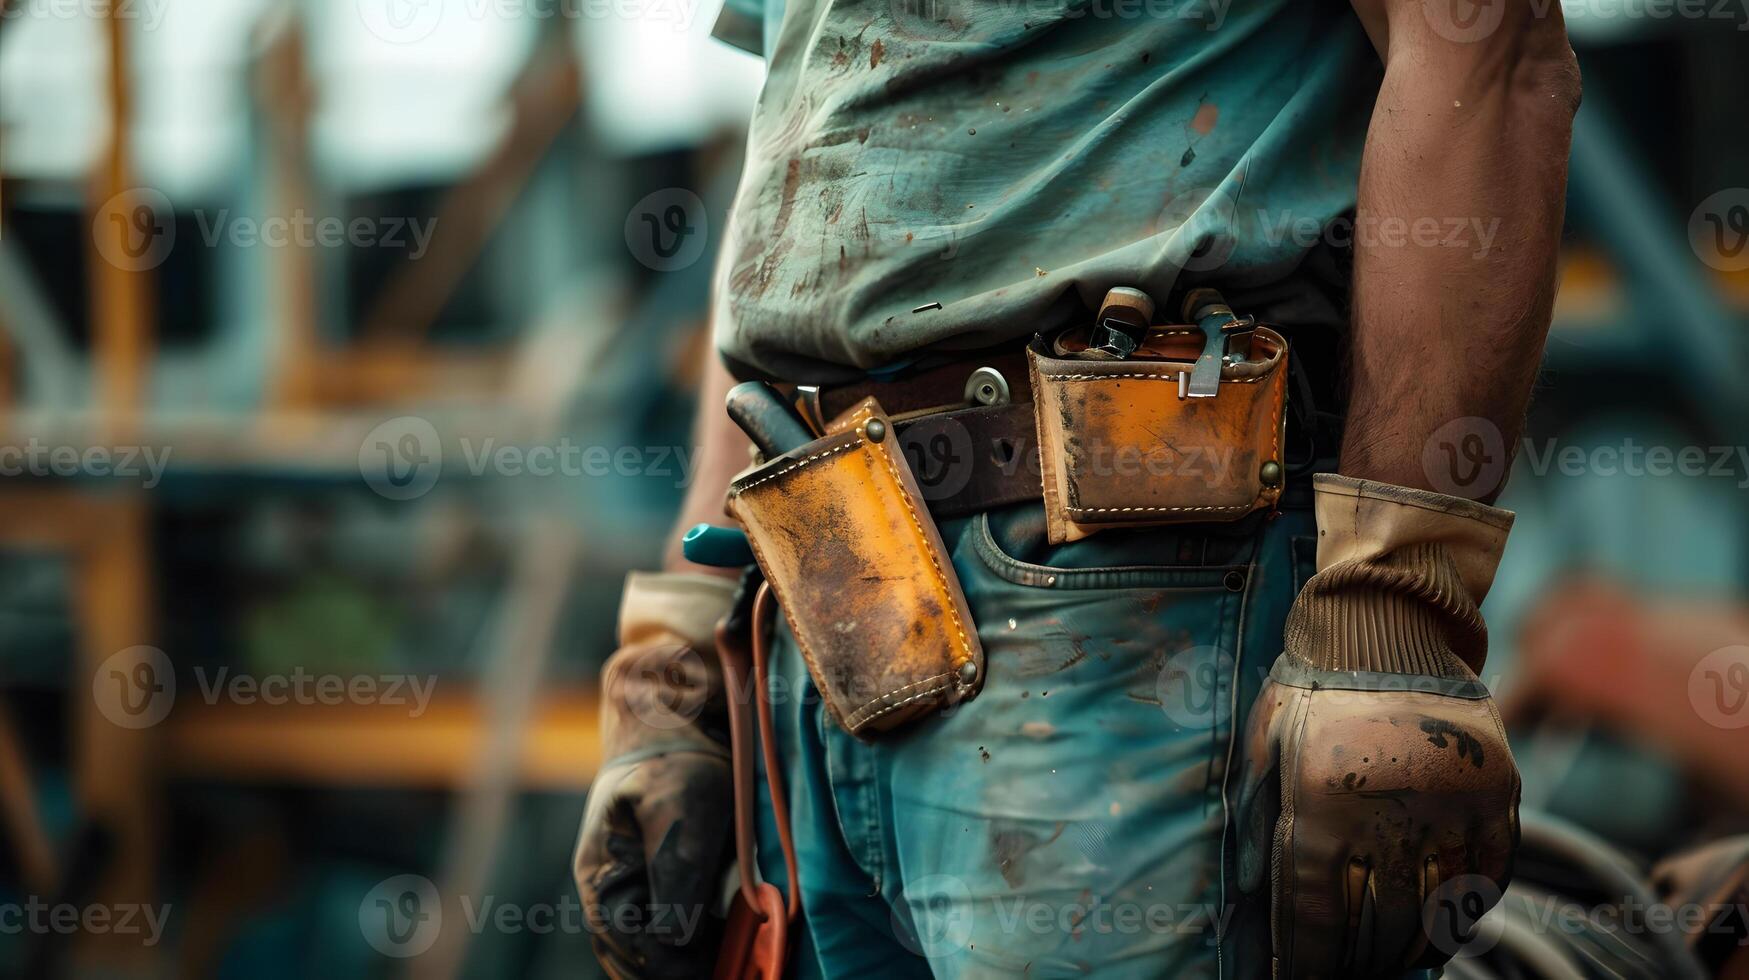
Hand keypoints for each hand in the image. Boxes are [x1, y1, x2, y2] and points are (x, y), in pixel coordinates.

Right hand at [574, 574, 736, 979]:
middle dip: (680, 972)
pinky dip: (694, 949)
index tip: (717, 973)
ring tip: (730, 965)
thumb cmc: (676, 759)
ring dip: (688, 964)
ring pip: (653, 955)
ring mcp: (632, 891)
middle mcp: (610, 894)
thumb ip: (675, 872)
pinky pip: (670, 937)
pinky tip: (725, 949)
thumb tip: (676, 941)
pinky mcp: (659, 886)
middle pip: (637, 963)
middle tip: (729, 972)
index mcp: (603, 879)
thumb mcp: (680, 808)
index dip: (674, 971)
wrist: (677, 723)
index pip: (633, 952)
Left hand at [1237, 474, 1519, 976]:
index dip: (1307, 960)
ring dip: (1412, 948)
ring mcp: (1449, 801)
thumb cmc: (1310, 690)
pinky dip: (1467, 912)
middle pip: (1376, 922)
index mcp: (1321, 800)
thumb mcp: (1266, 748)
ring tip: (1394, 968)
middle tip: (1352, 976)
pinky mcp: (1495, 789)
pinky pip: (1487, 873)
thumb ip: (1258, 818)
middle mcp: (1389, 808)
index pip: (1314, 913)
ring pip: (1435, 907)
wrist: (1385, 626)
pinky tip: (1445, 935)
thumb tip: (1252, 899)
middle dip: (1360, 963)